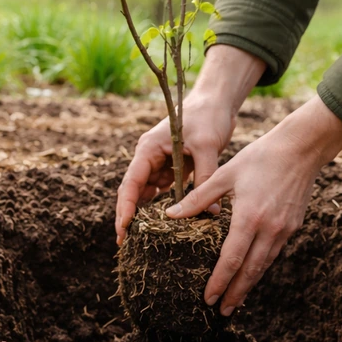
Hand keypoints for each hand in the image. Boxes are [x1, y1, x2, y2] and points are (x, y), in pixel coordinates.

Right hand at [115, 45, 265, 243]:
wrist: (218, 101)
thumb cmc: (208, 116)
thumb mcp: (207, 147)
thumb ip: (205, 178)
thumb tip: (211, 213)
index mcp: (148, 149)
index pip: (131, 182)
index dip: (126, 207)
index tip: (123, 228)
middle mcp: (149, 157)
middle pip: (132, 191)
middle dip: (127, 215)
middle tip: (124, 241)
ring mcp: (160, 162)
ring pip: (147, 193)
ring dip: (146, 213)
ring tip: (142, 238)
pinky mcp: (173, 166)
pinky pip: (165, 190)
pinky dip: (167, 205)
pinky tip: (168, 223)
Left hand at [166, 96, 341, 314]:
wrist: (300, 149)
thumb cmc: (258, 158)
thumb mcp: (224, 176)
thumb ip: (197, 198)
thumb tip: (170, 215)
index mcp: (249, 217)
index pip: (231, 259)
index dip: (219, 282)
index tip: (208, 298)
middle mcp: (269, 229)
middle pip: (250, 271)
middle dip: (235, 294)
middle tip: (220, 311)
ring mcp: (284, 230)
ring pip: (263, 265)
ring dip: (248, 285)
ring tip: (234, 302)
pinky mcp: (292, 227)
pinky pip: (272, 253)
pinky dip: (259, 268)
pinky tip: (249, 274)